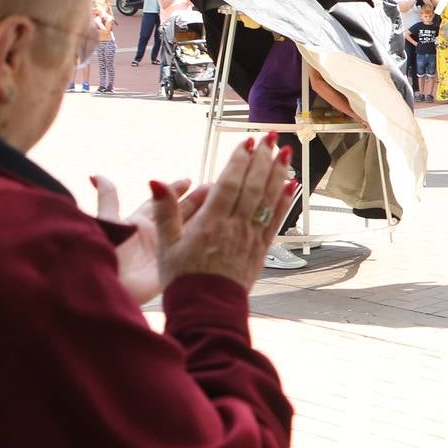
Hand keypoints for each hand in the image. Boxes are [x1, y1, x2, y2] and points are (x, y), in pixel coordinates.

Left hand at [93, 174, 207, 304]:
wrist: (112, 286)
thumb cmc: (106, 254)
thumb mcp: (108, 222)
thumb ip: (108, 199)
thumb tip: (96, 175)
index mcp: (138, 222)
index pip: (159, 202)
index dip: (172, 190)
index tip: (188, 180)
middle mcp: (154, 234)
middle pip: (178, 212)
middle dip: (195, 199)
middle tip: (212, 188)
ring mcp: (165, 249)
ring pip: (188, 226)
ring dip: (203, 214)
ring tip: (221, 200)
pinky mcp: (173, 263)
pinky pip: (192, 245)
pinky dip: (205, 235)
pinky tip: (219, 226)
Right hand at [159, 135, 299, 286]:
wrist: (205, 310)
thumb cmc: (182, 278)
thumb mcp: (166, 244)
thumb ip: (165, 210)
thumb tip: (155, 180)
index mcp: (210, 223)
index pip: (229, 184)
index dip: (239, 161)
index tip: (247, 142)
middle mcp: (234, 227)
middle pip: (252, 186)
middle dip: (262, 159)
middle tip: (270, 136)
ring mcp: (251, 238)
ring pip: (268, 200)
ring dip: (278, 173)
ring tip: (284, 151)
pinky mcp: (261, 249)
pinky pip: (277, 221)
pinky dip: (286, 201)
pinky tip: (292, 184)